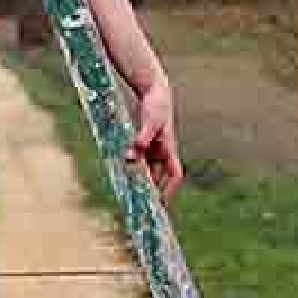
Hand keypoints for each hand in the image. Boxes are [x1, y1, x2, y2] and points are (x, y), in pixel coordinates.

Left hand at [126, 75, 183, 197]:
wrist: (153, 92)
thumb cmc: (156, 106)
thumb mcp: (149, 122)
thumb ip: (141, 138)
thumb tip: (132, 156)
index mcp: (169, 149)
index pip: (175, 174)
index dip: (171, 188)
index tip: (161, 201)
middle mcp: (162, 152)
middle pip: (159, 177)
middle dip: (152, 191)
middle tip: (142, 206)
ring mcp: (153, 148)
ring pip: (148, 171)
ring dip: (141, 181)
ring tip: (131, 196)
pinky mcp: (143, 144)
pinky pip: (139, 161)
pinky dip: (133, 169)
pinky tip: (123, 175)